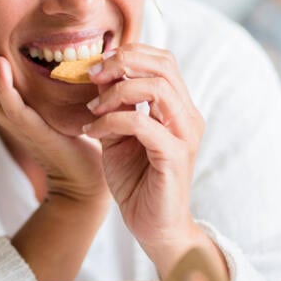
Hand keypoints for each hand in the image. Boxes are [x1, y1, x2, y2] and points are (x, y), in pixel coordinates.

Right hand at [0, 10, 107, 202]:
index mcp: (3, 102)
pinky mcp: (31, 128)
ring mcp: (13, 120)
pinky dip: (2, 84)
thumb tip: (47, 43)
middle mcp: (2, 111)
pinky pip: (10, 104)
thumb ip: (40, 78)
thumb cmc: (70, 136)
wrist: (83, 176)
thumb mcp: (49, 100)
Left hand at [83, 43, 208, 271]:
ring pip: (157, 88)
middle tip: (92, 75)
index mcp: (178, 107)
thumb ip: (114, 104)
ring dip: (116, 92)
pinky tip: (93, 132)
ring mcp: (184, 135)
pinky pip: (142, 124)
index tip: (96, 65)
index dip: (129, 53)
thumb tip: (98, 73)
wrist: (152, 226)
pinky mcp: (174, 156)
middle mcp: (187, 116)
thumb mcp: (119, 133)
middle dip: (123, 62)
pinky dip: (112, 121)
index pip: (162, 60)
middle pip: (164, 65)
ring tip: (93, 109)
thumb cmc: (136, 180)